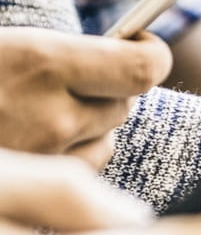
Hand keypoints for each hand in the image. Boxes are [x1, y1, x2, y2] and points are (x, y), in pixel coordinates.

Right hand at [0, 29, 171, 168]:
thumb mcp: (10, 48)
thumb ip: (68, 54)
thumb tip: (125, 51)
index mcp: (43, 63)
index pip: (142, 69)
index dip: (153, 55)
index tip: (141, 43)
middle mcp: (51, 117)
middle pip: (125, 105)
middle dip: (112, 89)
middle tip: (82, 76)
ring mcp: (43, 161)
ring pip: (107, 141)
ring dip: (92, 125)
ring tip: (44, 109)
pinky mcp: (32, 191)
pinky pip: (79, 171)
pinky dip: (70, 153)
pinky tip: (36, 137)